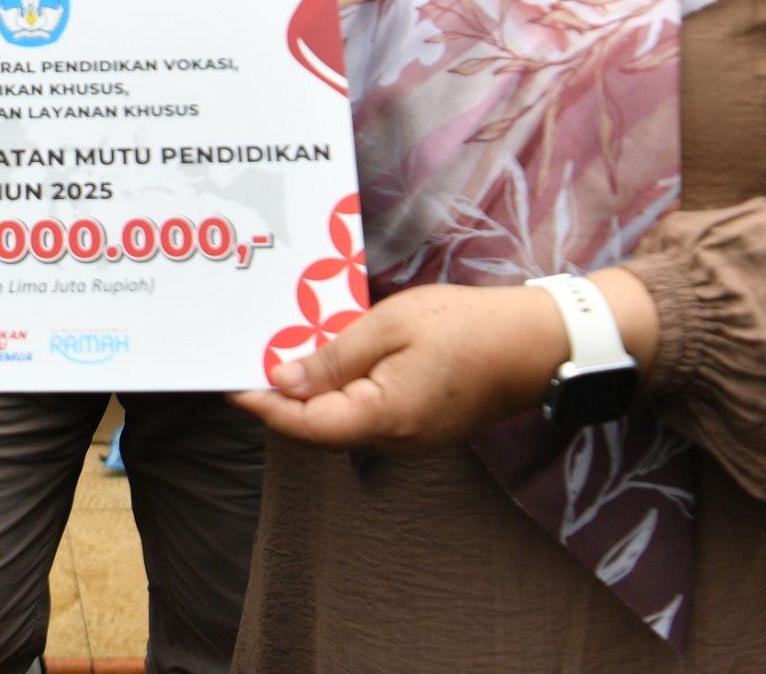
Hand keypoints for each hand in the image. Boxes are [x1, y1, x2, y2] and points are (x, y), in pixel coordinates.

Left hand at [231, 271, 657, 452]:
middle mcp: (394, 440)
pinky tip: (326, 361)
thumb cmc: (468, 325)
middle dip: (280, 400)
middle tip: (246, 360)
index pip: (306, 424)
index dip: (263, 408)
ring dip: (309, 396)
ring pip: (342, 424)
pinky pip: (367, 416)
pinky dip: (340, 394)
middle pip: (320, 429)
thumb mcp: (393, 325)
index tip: (229, 385)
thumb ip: (336, 356)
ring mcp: (410, 440)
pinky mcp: (421, 428)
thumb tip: (283, 381)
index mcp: (385, 416)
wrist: (536, 343)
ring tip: (280, 353)